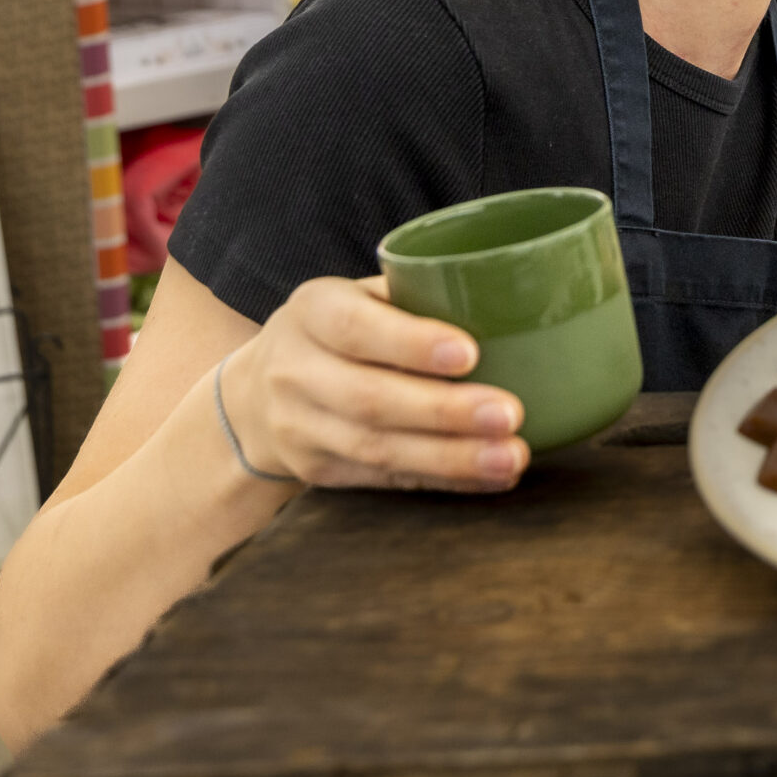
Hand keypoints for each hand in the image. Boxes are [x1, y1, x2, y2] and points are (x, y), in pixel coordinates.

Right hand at [216, 275, 528, 493]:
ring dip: (451, 458)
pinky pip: (384, 480)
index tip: (469, 353)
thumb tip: (519, 299)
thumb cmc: (342, 330)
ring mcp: (299, 428)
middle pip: (369, 399)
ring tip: (510, 456)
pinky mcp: (317, 472)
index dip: (410, 343)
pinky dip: (443, 480)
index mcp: (312, 311)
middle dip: (444, 411)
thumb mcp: (361, 296)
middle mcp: (295, 371)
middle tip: (509, 414)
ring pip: (377, 449)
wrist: (256, 394)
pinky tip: (491, 477)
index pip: (354, 328)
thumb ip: (419, 296)